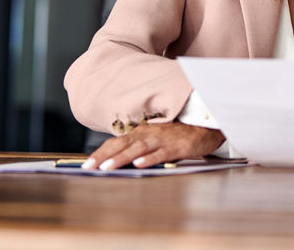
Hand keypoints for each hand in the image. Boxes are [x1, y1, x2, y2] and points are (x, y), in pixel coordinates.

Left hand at [84, 122, 224, 169]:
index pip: (116, 142)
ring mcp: (163, 140)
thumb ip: (138, 147)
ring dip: (122, 158)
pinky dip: (150, 158)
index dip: (101, 152)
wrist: (206, 126)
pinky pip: (161, 153)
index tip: (87, 164)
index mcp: (142, 133)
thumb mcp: (155, 139)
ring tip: (108, 167)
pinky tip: (140, 164)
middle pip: (122, 144)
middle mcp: (149, 134)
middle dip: (104, 156)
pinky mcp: (177, 146)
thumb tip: (118, 160)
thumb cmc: (179, 134)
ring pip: (138, 149)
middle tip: (89, 167)